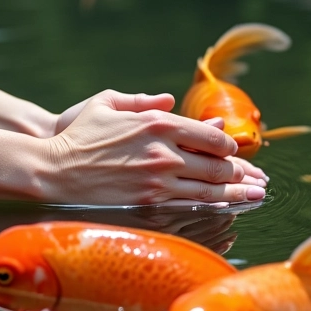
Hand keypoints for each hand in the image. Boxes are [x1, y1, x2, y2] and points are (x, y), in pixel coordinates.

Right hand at [40, 91, 267, 205]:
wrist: (52, 170)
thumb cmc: (78, 134)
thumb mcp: (107, 103)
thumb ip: (142, 100)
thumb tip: (171, 99)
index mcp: (158, 123)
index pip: (211, 136)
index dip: (230, 147)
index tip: (236, 152)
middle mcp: (164, 152)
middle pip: (217, 165)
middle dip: (242, 173)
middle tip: (258, 179)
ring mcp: (158, 181)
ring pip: (210, 189)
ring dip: (238, 194)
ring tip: (257, 196)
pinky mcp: (148, 205)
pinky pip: (190, 207)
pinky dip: (214, 209)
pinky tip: (228, 210)